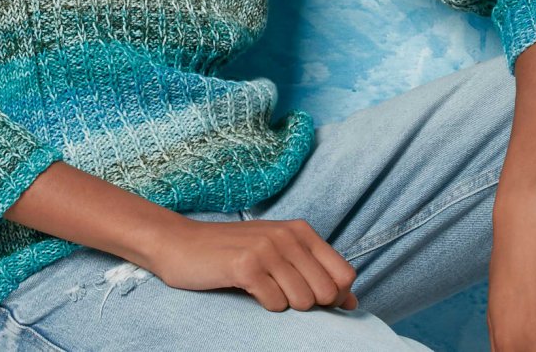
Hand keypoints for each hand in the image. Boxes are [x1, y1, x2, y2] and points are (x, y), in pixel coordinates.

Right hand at [147, 215, 358, 312]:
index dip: (334, 296)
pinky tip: (246, 287)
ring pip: (303, 301)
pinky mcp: (247, 265)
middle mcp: (287, 234)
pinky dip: (264, 305)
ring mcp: (267, 248)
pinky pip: (276, 304)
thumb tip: (353, 301)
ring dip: (284, 304)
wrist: (182, 245)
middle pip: (327, 293)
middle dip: (309, 304)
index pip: (345, 275)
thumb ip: (316, 273)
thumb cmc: (233, 253)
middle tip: (279, 291)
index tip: (310, 296)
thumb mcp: (279, 255)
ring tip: (261, 287)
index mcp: (300, 230)